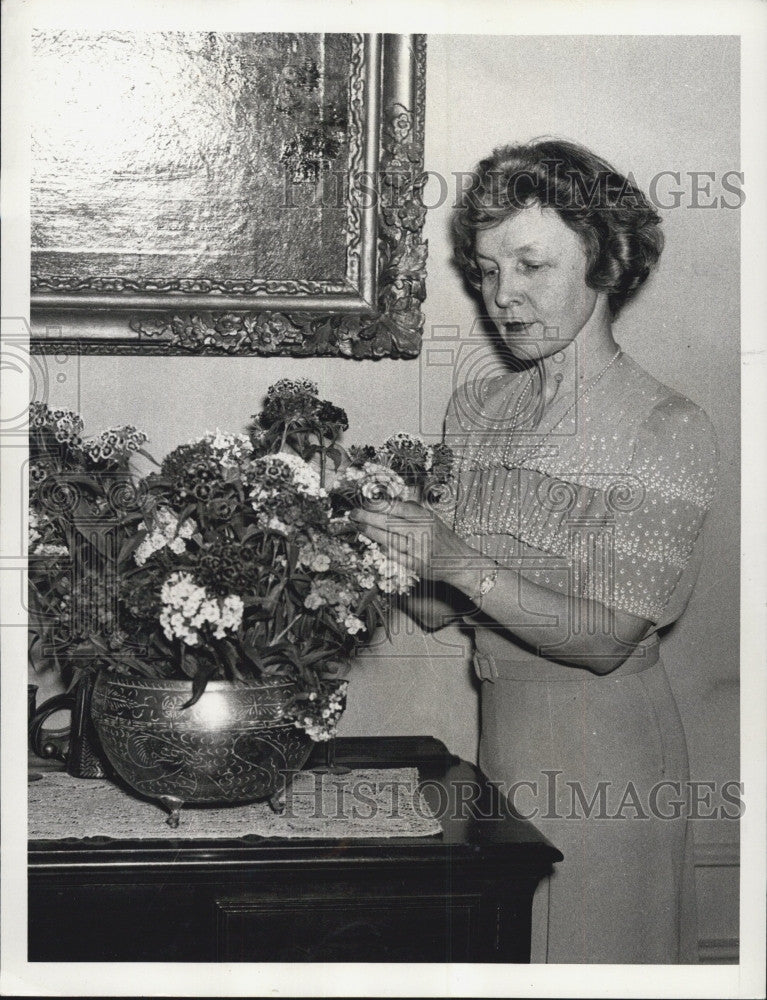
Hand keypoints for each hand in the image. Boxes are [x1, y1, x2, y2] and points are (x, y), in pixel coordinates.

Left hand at [349, 500, 482, 584]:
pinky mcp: (417, 565)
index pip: (398, 507)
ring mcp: (419, 549)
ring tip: (360, 527)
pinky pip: (396, 556)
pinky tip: (379, 545)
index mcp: (425, 517)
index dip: (379, 504)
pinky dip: (386, 550)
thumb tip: (389, 501)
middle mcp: (422, 531)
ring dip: (372, 532)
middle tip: (354, 514)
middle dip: (368, 517)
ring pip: (389, 538)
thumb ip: (413, 510)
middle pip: (389, 522)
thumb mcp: (432, 518)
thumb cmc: (442, 538)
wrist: (460, 562)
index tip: (365, 502)